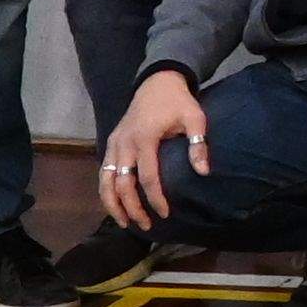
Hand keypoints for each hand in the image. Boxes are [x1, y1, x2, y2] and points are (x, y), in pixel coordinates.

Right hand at [101, 70, 210, 226]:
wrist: (157, 81)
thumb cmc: (178, 101)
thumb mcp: (195, 117)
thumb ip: (198, 144)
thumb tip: (203, 172)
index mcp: (145, 138)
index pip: (147, 177)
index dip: (155, 198)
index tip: (165, 214)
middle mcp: (124, 143)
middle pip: (121, 184)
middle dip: (131, 208)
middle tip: (145, 226)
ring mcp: (114, 143)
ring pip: (105, 180)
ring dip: (112, 203)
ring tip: (124, 222)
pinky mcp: (110, 142)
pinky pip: (104, 171)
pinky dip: (107, 190)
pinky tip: (116, 204)